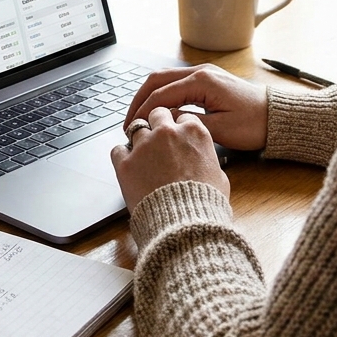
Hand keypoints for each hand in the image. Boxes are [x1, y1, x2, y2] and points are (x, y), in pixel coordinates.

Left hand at [111, 106, 228, 210]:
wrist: (185, 222)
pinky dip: (122, 157)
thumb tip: (204, 162)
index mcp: (193, 132)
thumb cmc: (205, 203)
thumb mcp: (219, 176)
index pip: (182, 117)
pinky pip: (117, 150)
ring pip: (135, 128)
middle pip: (157, 114)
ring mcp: (144, 146)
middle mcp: (167, 132)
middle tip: (157, 140)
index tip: (177, 137)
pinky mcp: (126, 163)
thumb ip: (207, 160)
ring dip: (139, 140)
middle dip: (157, 124)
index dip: (179, 128)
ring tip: (142, 156)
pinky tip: (129, 166)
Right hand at [124, 65, 268, 151]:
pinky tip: (157, 111)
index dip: (141, 112)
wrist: (278, 118)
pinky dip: (161, 95)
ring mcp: (204, 74)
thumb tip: (161, 119)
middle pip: (156, 80)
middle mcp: (200, 72)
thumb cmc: (254, 125)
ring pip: (165, 79)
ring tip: (139, 118)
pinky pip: (176, 83)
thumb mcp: (219, 129)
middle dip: (138, 100)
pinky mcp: (208, 81)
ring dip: (148, 96)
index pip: (160, 94)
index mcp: (201, 81)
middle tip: (128, 123)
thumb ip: (186, 122)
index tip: (131, 129)